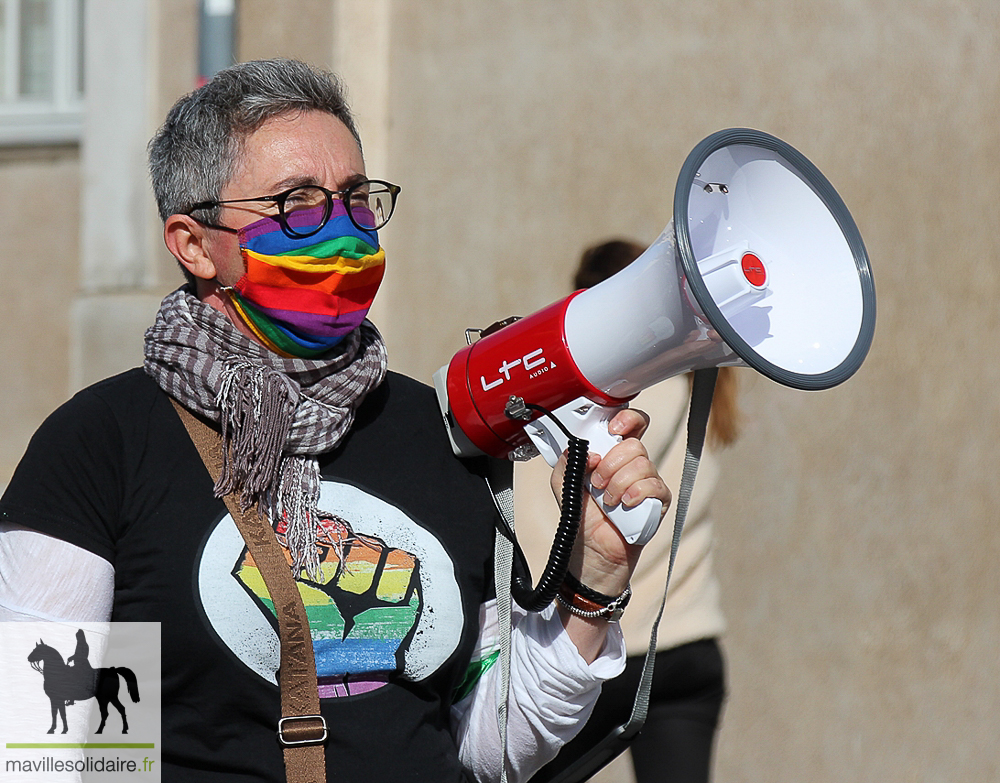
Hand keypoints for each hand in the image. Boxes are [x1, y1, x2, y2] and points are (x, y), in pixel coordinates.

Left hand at [550, 407, 671, 598]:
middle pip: (635, 445)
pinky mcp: (658, 502)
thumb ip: (567, 459)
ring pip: (643, 464)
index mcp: (613, 454)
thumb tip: (590, 451)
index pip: (632, 424)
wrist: (590, 552)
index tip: (611, 430)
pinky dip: (636, 493)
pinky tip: (624, 505)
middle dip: (611, 463)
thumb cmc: (581, 516)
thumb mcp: (563, 482)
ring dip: (618, 482)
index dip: (626, 419)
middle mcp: (633, 465)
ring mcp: (648, 483)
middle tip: (597, 482)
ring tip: (608, 500)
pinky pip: (655, 486)